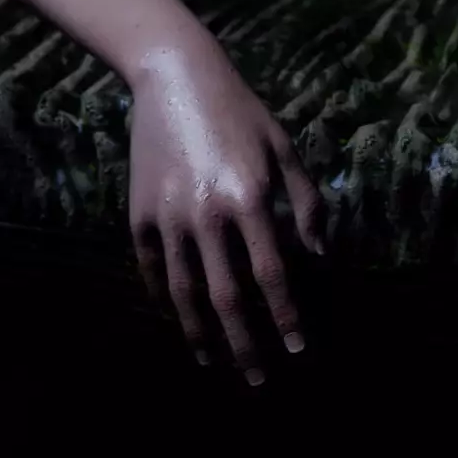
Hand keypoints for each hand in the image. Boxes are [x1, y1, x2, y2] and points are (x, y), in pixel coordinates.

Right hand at [128, 48, 324, 384]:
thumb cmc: (241, 113)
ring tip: (212, 361)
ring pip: (184, 293)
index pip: (271, 277)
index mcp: (249, 198)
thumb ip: (305, 204)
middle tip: (257, 379)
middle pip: (227, 298)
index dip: (285, 318)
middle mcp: (207, 214)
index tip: (297, 350)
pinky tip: (179, 319)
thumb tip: (317, 257)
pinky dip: (165, 299)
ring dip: (200, 335)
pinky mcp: (139, 213)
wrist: (174, 78)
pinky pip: (152, 269)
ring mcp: (168, 216)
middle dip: (245, 346)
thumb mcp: (284, 149)